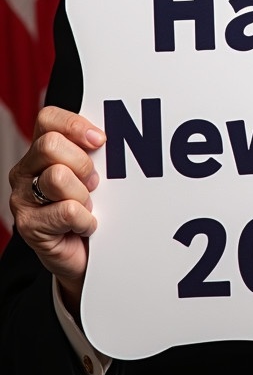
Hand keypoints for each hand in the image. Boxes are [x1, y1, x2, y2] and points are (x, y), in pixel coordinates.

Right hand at [8, 106, 105, 313]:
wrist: (82, 255)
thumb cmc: (89, 207)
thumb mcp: (92, 173)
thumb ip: (92, 151)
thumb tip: (108, 136)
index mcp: (40, 151)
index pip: (48, 119)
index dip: (75, 125)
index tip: (100, 140)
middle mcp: (25, 171)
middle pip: (51, 146)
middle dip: (82, 163)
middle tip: (93, 183)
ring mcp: (22, 199)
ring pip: (57, 177)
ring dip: (83, 195)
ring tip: (87, 205)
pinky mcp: (29, 226)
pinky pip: (68, 211)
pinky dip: (85, 220)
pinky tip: (84, 226)